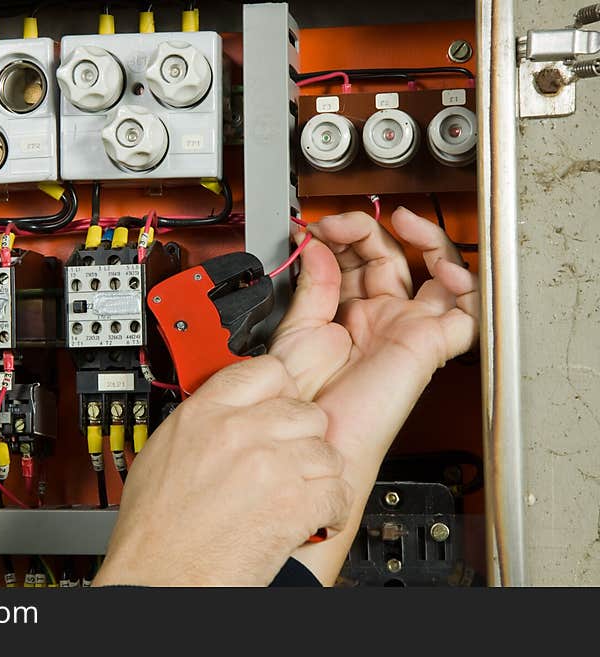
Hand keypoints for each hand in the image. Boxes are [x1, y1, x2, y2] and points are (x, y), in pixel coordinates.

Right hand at [93, 355, 352, 586]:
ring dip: (318, 476)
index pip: (267, 370)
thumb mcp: (163, 452)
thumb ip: (203, 422)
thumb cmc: (153, 529)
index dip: (281, 391)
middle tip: (289, 461)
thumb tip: (228, 411)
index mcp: (204, 414)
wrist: (159, 578)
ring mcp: (269, 465)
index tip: (280, 407)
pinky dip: (330, 510)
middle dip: (303, 439)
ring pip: (327, 451)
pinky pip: (338, 491)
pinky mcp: (293, 503)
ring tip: (298, 494)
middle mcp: (238, 432)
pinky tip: (309, 517)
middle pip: (305, 410)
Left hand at [270, 207, 479, 583]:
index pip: (358, 260)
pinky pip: (466, 311)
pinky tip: (439, 267)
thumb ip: (314, 287)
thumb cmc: (302, 401)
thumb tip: (317, 248)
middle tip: (341, 223)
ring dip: (423, 241)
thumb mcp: (299, 330)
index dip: (344, 235)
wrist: (312, 440)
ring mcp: (406, 330)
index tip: (316, 226)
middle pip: (392, 257)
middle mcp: (380, 320)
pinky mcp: (429, 346)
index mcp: (350, 316)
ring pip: (435, 272)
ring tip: (399, 225)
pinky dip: (462, 283)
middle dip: (371, 229)